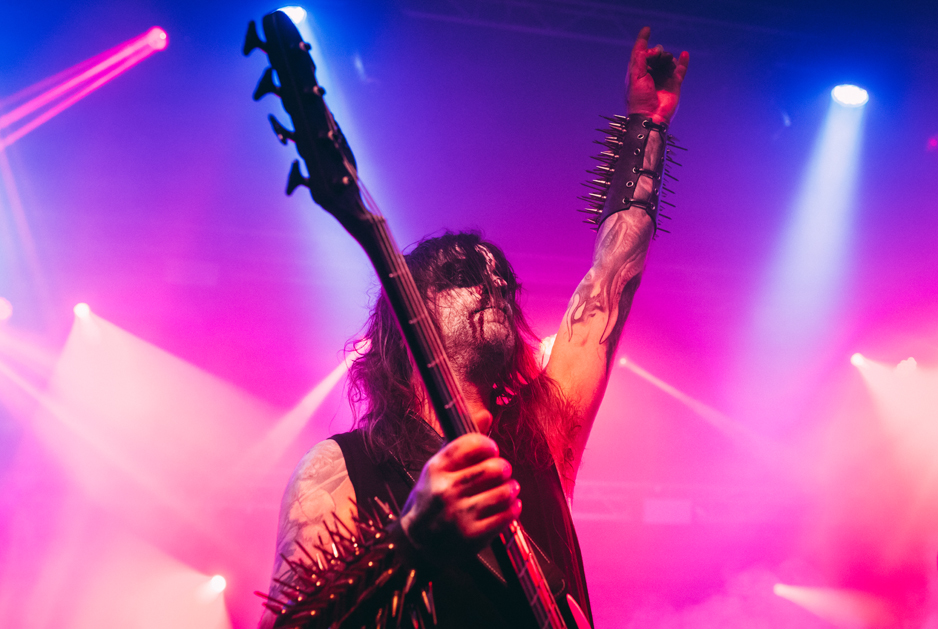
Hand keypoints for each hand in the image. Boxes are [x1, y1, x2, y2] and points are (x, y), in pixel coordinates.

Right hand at [400, 428, 521, 559]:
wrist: (415, 544)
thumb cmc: (429, 500)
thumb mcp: (437, 469)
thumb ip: (462, 443)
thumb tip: (486, 413)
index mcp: (435, 469)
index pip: (473, 444)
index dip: (488, 445)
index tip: (491, 450)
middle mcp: (445, 490)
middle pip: (494, 467)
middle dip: (503, 468)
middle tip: (502, 471)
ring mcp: (459, 515)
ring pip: (504, 491)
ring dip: (511, 488)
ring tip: (509, 488)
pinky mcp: (472, 536)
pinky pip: (506, 515)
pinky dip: (513, 507)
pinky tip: (510, 505)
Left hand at [626, 27, 688, 124]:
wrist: (650, 116)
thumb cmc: (639, 99)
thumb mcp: (635, 77)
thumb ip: (640, 60)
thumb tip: (648, 48)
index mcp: (639, 72)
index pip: (640, 53)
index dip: (643, 40)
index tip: (647, 29)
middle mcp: (651, 73)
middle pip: (656, 54)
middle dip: (657, 52)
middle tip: (656, 55)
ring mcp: (663, 78)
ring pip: (668, 60)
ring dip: (667, 58)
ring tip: (666, 62)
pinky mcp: (674, 84)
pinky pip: (681, 70)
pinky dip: (683, 61)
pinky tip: (684, 54)